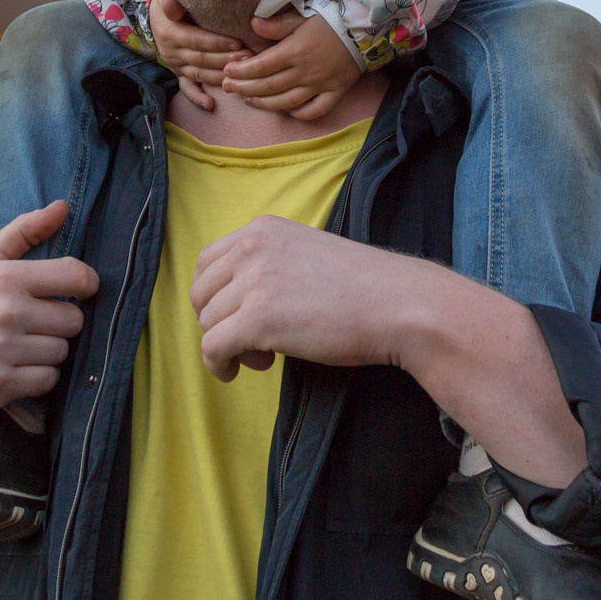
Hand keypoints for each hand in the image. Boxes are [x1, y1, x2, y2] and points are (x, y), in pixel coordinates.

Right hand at [0, 201, 97, 412]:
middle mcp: (6, 312)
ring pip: (62, 352)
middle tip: (33, 324)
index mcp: (5, 278)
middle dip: (59, 323)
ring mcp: (2, 351)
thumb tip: (63, 206)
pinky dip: (36, 378)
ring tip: (18, 347)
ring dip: (47, 352)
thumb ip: (23, 232)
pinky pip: (48, 380)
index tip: (76, 291)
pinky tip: (14, 368)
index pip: (76, 276)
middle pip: (74, 320)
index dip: (85, 284)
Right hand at [150, 0, 250, 111]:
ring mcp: (176, 65)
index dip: (217, 43)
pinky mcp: (179, 73)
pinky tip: (210, 105)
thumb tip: (171, 5)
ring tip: (242, 74)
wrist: (158, 16)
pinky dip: (197, 98)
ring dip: (221, 76)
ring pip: (200, 74)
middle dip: (226, 60)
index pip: (196, 40)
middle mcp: (172, 52)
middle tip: (248, 58)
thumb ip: (174, 1)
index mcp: (170, 33)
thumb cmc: (173, 1)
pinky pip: (187, 88)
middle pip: (202, 59)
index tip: (238, 43)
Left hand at [188, 213, 587, 486]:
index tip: (240, 315)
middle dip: (217, 321)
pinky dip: (220, 365)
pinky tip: (242, 371)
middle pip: (200, 292)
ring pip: (206, 323)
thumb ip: (270, 265)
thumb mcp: (308, 255)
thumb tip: (234, 299)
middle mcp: (252, 247)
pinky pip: (213, 348)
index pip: (207, 260)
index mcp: (264, 228)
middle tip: (252, 340)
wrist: (401, 305)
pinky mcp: (258, 318)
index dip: (216, 295)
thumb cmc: (365, 289)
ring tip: (264, 355)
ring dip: (228, 345)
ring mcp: (254, 281)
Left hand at [219, 12, 360, 119]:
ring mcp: (320, 85)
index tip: (227, 72)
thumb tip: (253, 24)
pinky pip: (315, 110)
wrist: (364, 27)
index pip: (260, 66)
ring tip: (248, 100)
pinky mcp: (335, 92)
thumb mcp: (302, 15)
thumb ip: (277, 24)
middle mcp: (305, 71)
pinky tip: (286, 110)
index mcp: (294, 51)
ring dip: (264, 103)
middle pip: (268, 87)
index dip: (240, 71)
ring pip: (287, 102)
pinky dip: (299, 114)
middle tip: (228, 88)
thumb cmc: (331, 19)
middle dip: (244, 88)